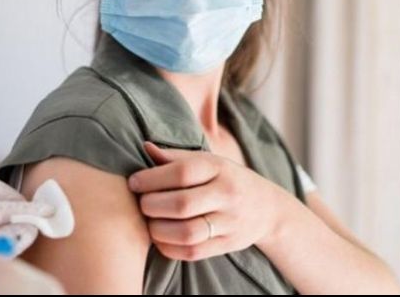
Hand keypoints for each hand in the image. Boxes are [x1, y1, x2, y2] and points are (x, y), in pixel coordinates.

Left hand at [128, 142, 286, 260]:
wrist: (266, 207)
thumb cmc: (225, 179)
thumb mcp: (207, 161)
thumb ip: (176, 157)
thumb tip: (145, 147)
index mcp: (219, 168)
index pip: (182, 172)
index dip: (151, 178)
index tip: (133, 182)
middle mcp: (227, 194)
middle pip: (182, 204)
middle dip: (152, 205)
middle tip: (141, 204)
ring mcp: (230, 222)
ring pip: (187, 232)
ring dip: (158, 230)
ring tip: (149, 223)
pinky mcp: (228, 244)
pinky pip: (193, 252)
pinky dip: (169, 248)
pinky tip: (161, 238)